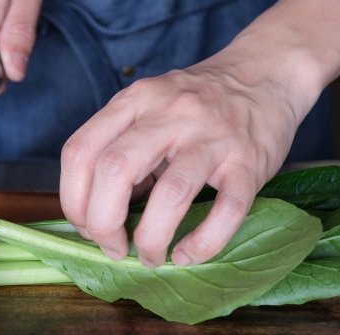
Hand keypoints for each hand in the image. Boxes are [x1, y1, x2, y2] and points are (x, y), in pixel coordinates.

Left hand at [59, 0, 339, 267]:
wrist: (266, 72)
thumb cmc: (197, 101)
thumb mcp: (149, 107)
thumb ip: (121, 147)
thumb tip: (95, 215)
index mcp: (135, 101)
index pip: (80, 151)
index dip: (73, 199)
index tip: (84, 226)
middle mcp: (169, 113)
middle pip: (115, 170)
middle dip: (102, 222)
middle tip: (111, 247)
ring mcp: (212, 136)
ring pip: (171, 193)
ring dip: (151, 238)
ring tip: (149, 257)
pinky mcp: (249, 161)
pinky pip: (227, 209)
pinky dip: (203, 242)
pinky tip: (188, 255)